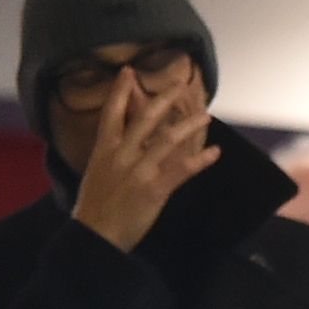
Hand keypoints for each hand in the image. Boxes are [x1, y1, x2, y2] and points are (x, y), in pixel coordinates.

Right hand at [69, 67, 218, 254]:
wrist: (94, 237)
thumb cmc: (93, 208)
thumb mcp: (96, 173)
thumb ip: (109, 154)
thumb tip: (118, 141)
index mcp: (104, 150)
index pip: (112, 113)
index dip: (120, 91)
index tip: (129, 72)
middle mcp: (121, 155)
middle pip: (145, 118)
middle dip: (164, 99)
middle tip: (180, 84)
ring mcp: (138, 171)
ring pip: (167, 140)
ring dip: (189, 125)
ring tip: (206, 115)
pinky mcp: (153, 189)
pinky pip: (181, 171)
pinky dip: (200, 161)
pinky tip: (215, 153)